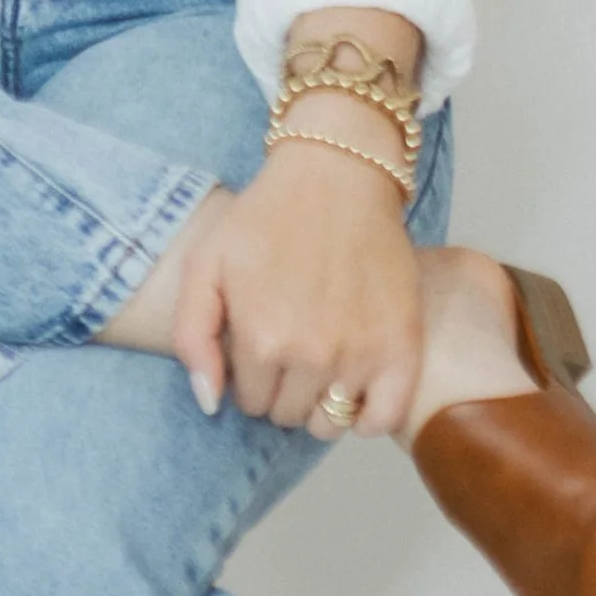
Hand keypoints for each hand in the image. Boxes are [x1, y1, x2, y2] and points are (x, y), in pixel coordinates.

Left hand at [168, 140, 421, 435]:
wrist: (336, 174)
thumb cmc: (266, 217)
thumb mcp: (205, 265)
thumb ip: (193, 338)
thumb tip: (211, 403)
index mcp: (261, 340)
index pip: (249, 402)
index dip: (250, 376)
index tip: (259, 344)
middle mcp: (313, 355)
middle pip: (288, 415)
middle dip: (281, 389)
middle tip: (289, 346)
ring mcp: (362, 353)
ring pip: (330, 422)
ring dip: (320, 403)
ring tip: (319, 363)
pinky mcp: (402, 346)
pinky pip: (385, 419)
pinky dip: (368, 417)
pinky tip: (355, 389)